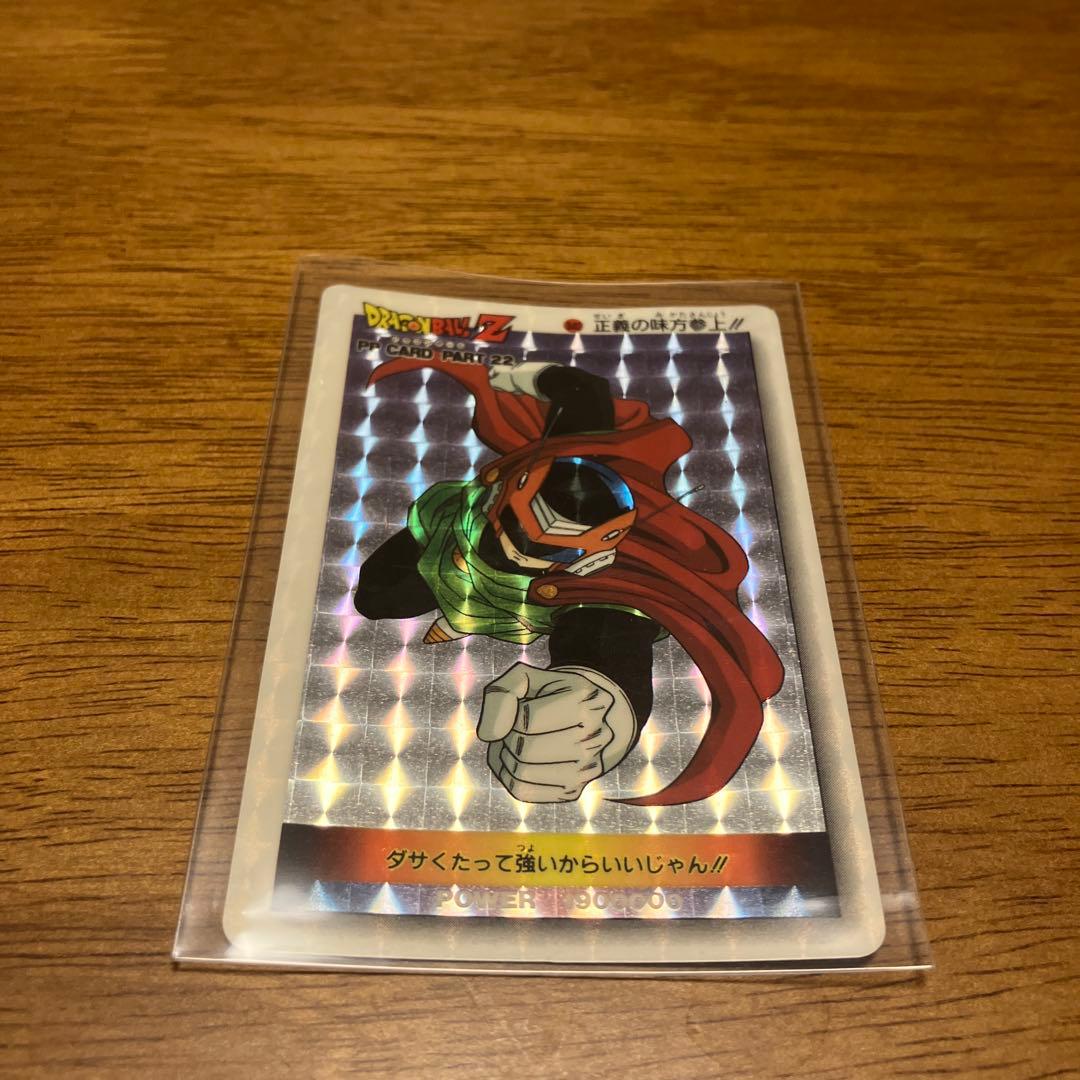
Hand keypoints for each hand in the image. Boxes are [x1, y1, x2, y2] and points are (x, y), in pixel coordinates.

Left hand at [476, 663, 635, 802]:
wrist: (590, 715)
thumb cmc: (552, 694)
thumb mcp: (527, 678)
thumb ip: (502, 694)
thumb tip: (487, 735)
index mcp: (585, 703)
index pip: (527, 720)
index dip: (514, 714)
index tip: (524, 707)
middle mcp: (593, 740)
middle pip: (525, 749)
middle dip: (510, 736)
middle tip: (518, 726)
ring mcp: (585, 770)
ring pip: (522, 773)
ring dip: (508, 755)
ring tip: (518, 741)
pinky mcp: (571, 791)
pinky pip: (523, 790)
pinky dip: (509, 773)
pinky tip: (518, 758)